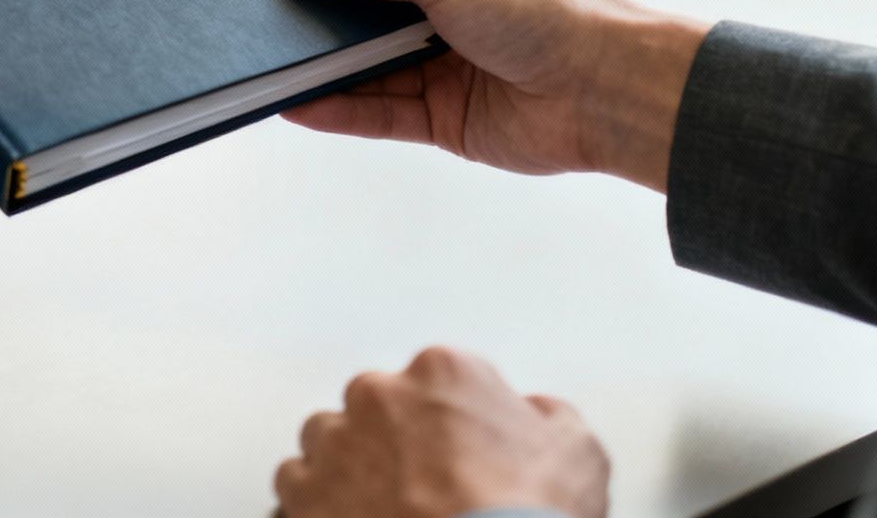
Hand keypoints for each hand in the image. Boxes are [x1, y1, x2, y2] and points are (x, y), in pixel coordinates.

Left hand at [274, 347, 608, 517]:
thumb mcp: (580, 454)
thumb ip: (551, 416)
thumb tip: (537, 412)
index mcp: (442, 372)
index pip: (440, 381)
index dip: (455, 423)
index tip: (465, 454)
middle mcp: (377, 396)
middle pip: (375, 407)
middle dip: (394, 442)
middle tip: (426, 488)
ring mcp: (334, 445)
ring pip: (327, 443)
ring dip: (349, 469)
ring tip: (384, 510)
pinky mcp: (303, 494)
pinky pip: (297, 489)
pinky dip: (317, 506)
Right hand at [279, 0, 708, 191]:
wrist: (608, 89)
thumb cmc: (544, 10)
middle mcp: (446, 7)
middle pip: (364, 9)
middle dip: (317, 12)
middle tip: (256, 12)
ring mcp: (443, 64)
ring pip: (365, 64)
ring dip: (321, 65)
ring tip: (263, 63)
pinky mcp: (444, 117)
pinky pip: (379, 112)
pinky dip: (338, 109)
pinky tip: (295, 104)